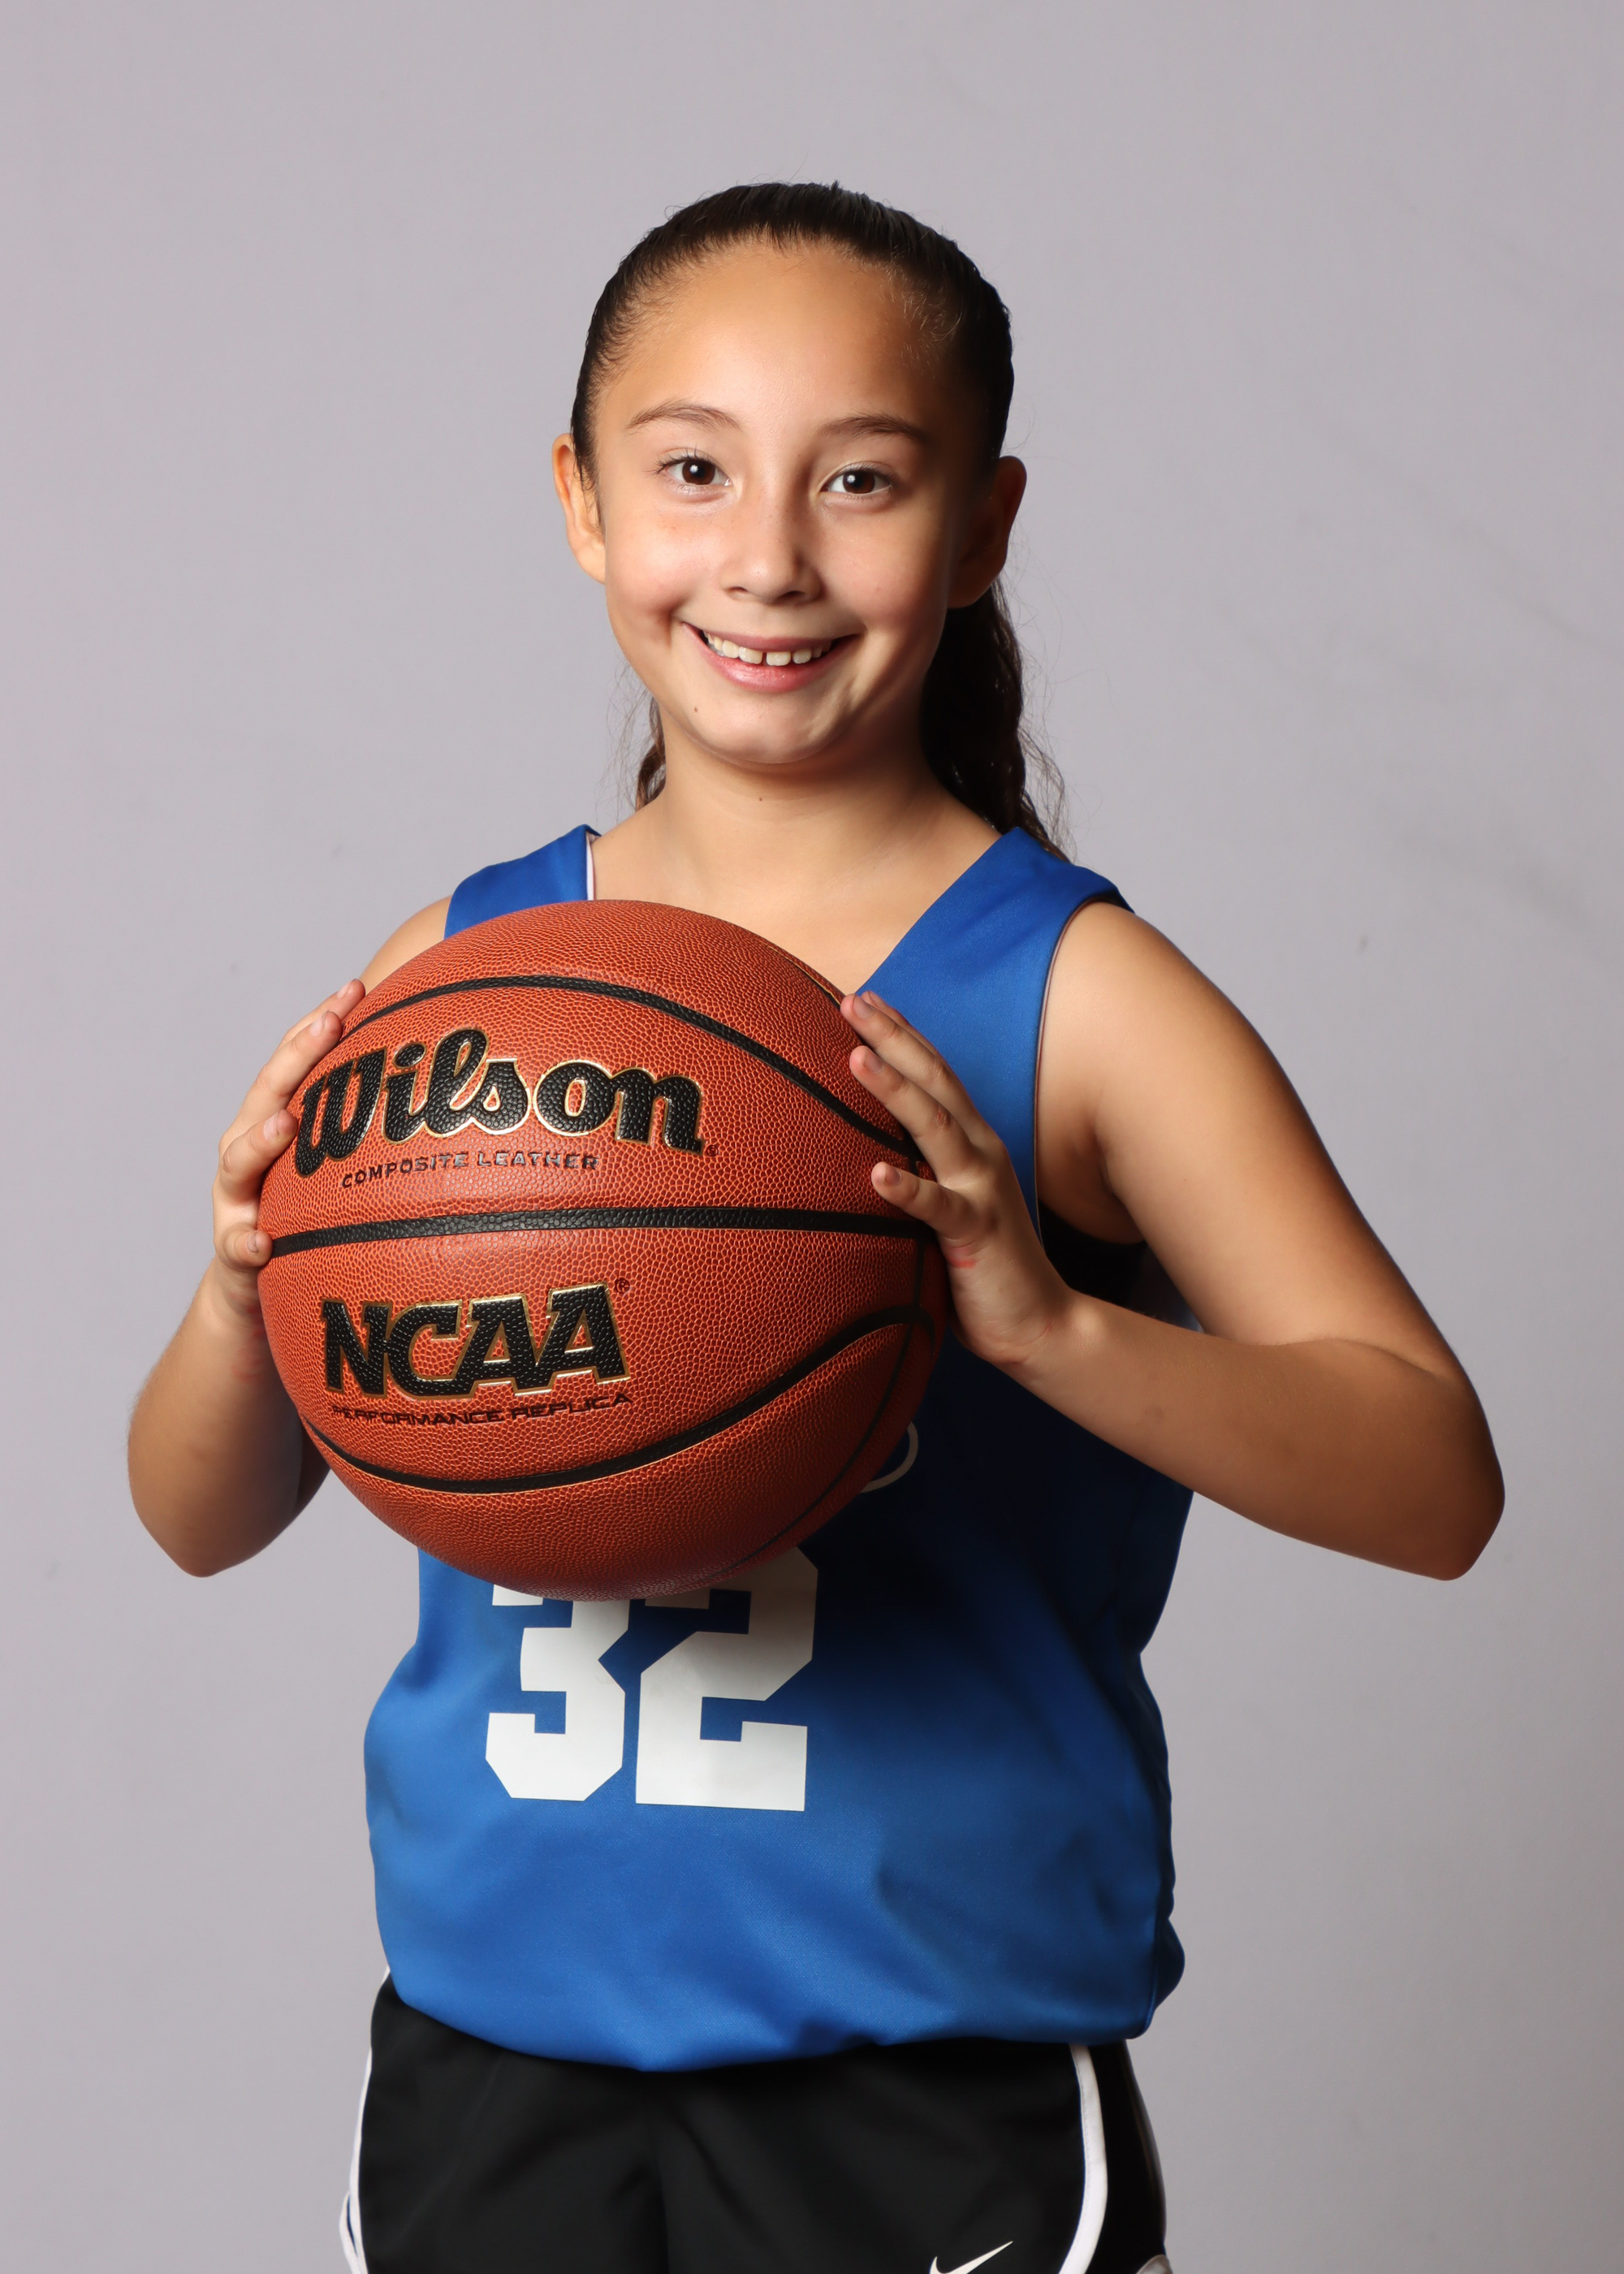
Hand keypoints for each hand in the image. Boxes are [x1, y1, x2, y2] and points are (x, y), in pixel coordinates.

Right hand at [209, 980, 364, 1317]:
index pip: (296, 1061)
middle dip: (296, 1055)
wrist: (251, 1289)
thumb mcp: (335, 1166)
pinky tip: (265, 1242)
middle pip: (266, 1093)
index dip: (321, 1022)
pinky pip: (238, 1245)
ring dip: (260, 1141)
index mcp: (275, 1122)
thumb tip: (447, 1089)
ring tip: (287, 1123)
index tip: (357, 986)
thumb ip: (369, 1128)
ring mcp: (235, 1199)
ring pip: (238, 1162)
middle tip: (329, 1024)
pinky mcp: (234, 1251)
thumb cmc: (305, 1215)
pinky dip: (248, 1241)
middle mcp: (248, 1151)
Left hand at [842, 989, 1073, 1374]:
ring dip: (895, 1090)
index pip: (935, 1075)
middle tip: (853, 1001)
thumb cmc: (983, 1265)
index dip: (902, 1033)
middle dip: (893, 1038)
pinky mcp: (977, 1233)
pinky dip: (907, 1188)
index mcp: (972, 1143)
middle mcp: (980, 1154)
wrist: (1039, 1322)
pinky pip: (938, 1207)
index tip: (865, 997)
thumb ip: (921, 1172)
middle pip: (934, 1082)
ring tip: (856, 1058)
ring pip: (935, 1128)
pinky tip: (875, 1173)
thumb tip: (863, 1153)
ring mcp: (981, 1189)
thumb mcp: (949, 1204)